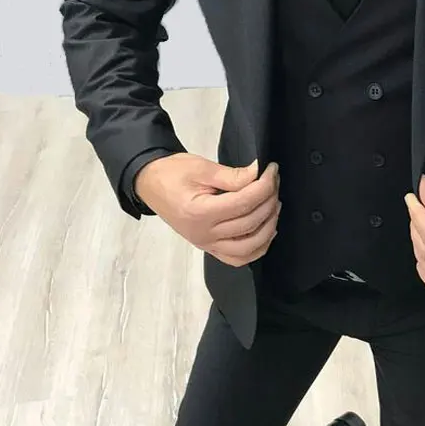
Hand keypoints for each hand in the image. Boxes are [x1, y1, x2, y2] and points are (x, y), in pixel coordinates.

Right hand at [135, 154, 280, 266]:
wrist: (150, 183)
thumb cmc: (173, 173)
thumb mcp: (201, 167)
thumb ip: (232, 175)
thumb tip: (259, 174)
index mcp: (200, 213)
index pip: (244, 203)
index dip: (265, 185)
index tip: (273, 169)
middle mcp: (204, 235)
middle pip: (250, 223)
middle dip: (269, 200)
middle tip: (275, 181)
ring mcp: (206, 245)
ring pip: (249, 247)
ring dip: (268, 226)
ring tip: (274, 203)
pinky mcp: (209, 248)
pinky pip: (238, 258)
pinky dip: (258, 248)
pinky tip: (268, 230)